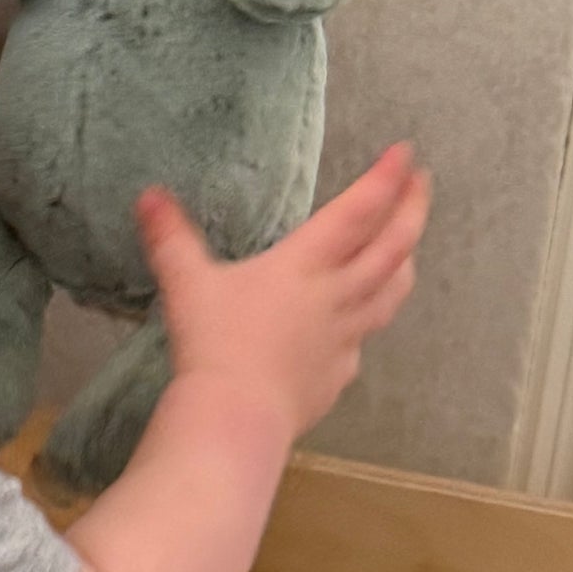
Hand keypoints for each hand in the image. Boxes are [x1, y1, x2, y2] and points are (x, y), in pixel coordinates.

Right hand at [137, 145, 428, 439]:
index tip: (406, 153)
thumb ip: (171, 239)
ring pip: (390, 293)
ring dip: (404, 264)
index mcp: (305, 263)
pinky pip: (361, 341)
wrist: (237, 418)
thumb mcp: (187, 285)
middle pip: (393, 247)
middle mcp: (336, 295)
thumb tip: (149, 196)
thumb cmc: (214, 346)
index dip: (386, 178)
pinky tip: (357, 325)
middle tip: (423, 184)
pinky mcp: (338, 375)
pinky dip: (366, 323)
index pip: (358, 211)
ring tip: (408, 248)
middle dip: (412, 211)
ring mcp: (344, 338)